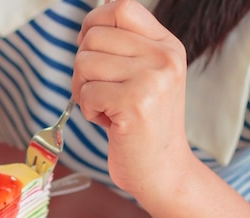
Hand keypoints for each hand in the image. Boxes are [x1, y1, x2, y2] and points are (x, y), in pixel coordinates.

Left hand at [73, 0, 191, 199]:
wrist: (162, 169)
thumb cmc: (142, 125)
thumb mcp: (143, 77)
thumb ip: (123, 50)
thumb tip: (87, 27)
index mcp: (166, 46)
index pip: (121, 8)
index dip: (94, 22)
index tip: (89, 47)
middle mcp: (164, 57)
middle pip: (94, 37)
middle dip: (82, 66)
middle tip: (97, 91)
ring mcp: (152, 80)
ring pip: (84, 63)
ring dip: (83, 90)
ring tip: (105, 108)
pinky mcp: (135, 104)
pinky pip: (85, 93)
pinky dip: (87, 110)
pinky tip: (108, 122)